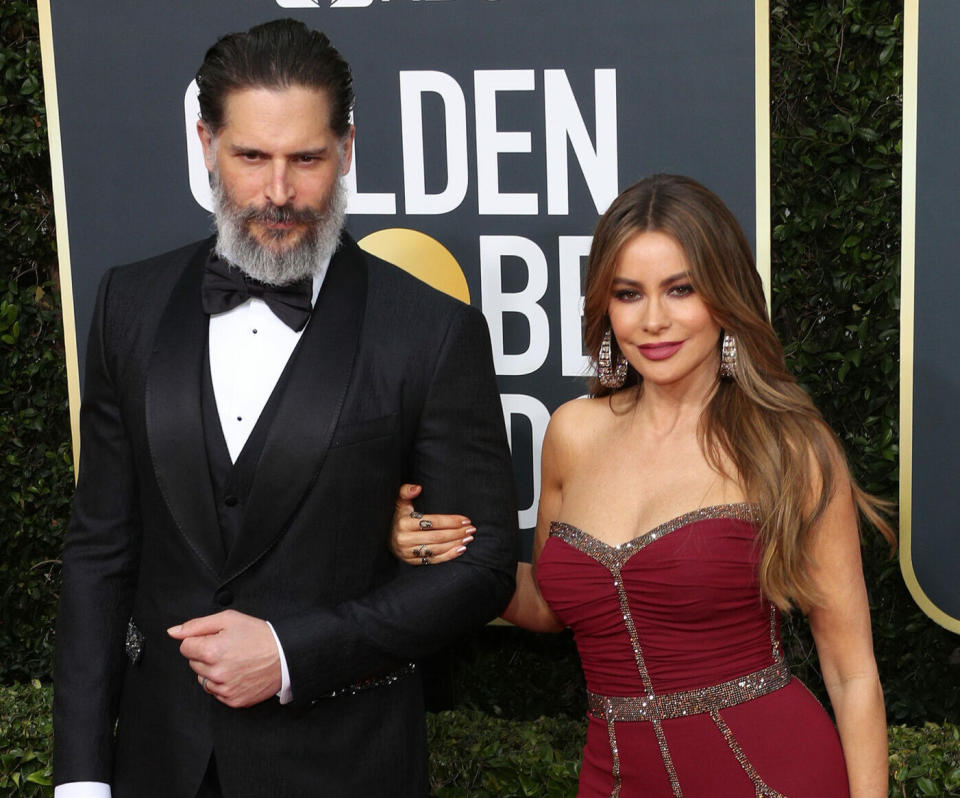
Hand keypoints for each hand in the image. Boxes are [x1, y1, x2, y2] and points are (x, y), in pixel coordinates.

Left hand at [167, 610, 281, 707]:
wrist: (286, 655)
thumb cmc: (260, 635)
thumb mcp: (229, 619)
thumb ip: (197, 625)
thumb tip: (173, 632)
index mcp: (212, 651)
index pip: (185, 647)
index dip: (200, 639)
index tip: (215, 638)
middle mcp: (216, 673)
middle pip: (193, 664)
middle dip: (206, 655)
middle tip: (228, 648)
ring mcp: (224, 689)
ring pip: (203, 679)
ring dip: (213, 671)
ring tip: (234, 661)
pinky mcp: (233, 700)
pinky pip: (216, 693)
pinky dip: (224, 684)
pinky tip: (238, 673)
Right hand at [392, 483, 474, 565]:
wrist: (386, 538)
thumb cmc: (398, 517)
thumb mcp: (400, 503)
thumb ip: (406, 492)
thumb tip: (417, 488)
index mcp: (404, 523)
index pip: (432, 521)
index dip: (451, 521)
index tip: (465, 519)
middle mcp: (404, 539)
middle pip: (437, 536)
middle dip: (456, 533)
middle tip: (471, 529)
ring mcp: (408, 552)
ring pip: (436, 549)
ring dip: (455, 544)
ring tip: (468, 538)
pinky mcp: (412, 562)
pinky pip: (433, 560)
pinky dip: (449, 556)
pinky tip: (460, 549)